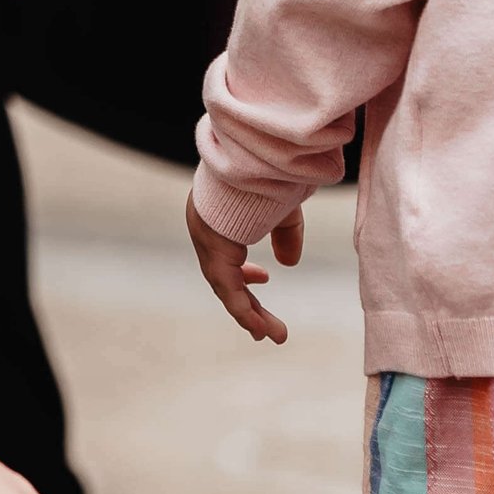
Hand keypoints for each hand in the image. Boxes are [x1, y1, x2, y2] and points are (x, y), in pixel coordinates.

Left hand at [188, 189, 301, 342]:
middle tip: (262, 325)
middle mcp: (205, 228)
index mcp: (217, 215)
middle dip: (247, 301)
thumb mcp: (281, 208)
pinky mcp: (214, 249)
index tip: (264, 276)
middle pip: (225, 275)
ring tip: (272, 334)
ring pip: (226, 288)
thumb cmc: (268, 175)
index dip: (244, 268)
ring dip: (249, 315)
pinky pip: (227, 289)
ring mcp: (206, 239)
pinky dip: (243, 310)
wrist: (256, 158)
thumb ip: (285, 234)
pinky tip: (259, 328)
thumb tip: (287, 264)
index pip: (226, 250)